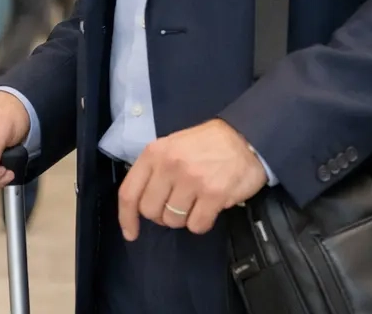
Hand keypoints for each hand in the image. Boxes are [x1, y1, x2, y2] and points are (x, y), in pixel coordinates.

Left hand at [118, 118, 266, 239]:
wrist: (244, 138)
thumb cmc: (206, 144)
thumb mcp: (171, 146)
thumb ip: (154, 170)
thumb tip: (142, 201)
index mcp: (154, 153)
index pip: (129, 192)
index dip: (126, 217)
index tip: (131, 233)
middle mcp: (169, 166)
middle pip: (150, 211)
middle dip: (162, 215)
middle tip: (176, 206)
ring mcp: (191, 180)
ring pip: (173, 221)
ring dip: (183, 218)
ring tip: (196, 202)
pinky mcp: (214, 194)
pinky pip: (197, 226)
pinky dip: (201, 223)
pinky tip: (208, 208)